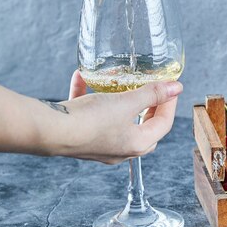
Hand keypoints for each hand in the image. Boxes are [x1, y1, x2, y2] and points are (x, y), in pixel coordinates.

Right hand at [52, 71, 182, 163]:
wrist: (49, 132)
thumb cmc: (91, 121)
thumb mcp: (127, 102)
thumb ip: (152, 93)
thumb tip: (177, 88)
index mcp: (137, 144)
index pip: (164, 124)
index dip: (170, 103)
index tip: (171, 86)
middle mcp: (120, 149)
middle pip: (144, 127)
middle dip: (149, 107)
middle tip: (152, 90)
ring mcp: (99, 145)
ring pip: (116, 120)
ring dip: (118, 99)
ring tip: (121, 83)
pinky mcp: (80, 136)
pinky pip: (90, 114)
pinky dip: (89, 96)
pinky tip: (82, 76)